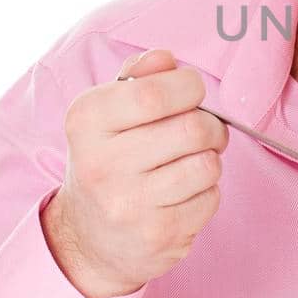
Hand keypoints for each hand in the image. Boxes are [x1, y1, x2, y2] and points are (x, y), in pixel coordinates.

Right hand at [41, 47, 228, 297]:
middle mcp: (102, 164)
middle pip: (193, 129)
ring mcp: (129, 205)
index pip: (153, 93)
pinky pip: (211, 198)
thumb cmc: (108, 161)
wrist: (86, 240)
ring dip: (210, 159)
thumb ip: (137, 78)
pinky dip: (207, 192)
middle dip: (211, 125)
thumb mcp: (106, 114)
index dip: (188, 86)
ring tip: (191, 162)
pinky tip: (183, 194)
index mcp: (86, 122)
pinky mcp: (158, 235)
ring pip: (207, 165)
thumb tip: (166, 58)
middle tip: (202, 130)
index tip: (191, 91)